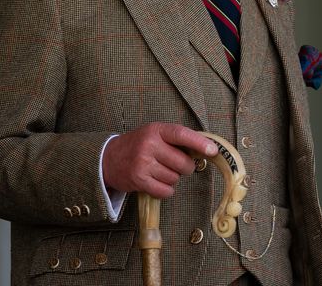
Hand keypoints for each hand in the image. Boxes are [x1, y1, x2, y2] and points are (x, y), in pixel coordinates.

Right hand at [102, 123, 217, 198]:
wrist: (108, 159)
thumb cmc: (138, 145)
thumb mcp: (155, 134)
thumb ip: (176, 139)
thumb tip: (206, 150)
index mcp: (156, 130)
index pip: (181, 135)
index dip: (199, 143)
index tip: (213, 151)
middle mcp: (149, 146)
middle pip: (183, 163)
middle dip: (185, 167)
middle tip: (176, 165)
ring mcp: (143, 164)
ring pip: (175, 178)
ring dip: (172, 178)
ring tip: (159, 171)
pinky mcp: (139, 181)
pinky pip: (165, 191)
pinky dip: (166, 190)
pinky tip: (157, 182)